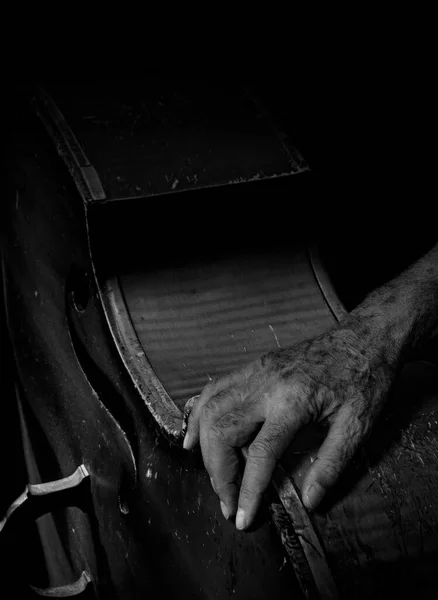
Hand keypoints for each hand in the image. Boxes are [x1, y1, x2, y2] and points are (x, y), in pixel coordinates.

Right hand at [183, 318, 395, 530]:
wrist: (364, 339)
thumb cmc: (364, 381)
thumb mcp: (358, 427)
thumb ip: (330, 465)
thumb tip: (310, 501)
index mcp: (293, 402)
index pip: (259, 455)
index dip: (247, 491)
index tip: (241, 518)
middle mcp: (266, 385)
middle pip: (222, 431)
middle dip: (218, 472)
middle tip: (227, 500)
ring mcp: (256, 371)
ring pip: (211, 408)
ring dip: (204, 445)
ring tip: (212, 475)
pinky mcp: (254, 366)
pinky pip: (215, 388)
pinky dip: (199, 413)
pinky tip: (195, 434)